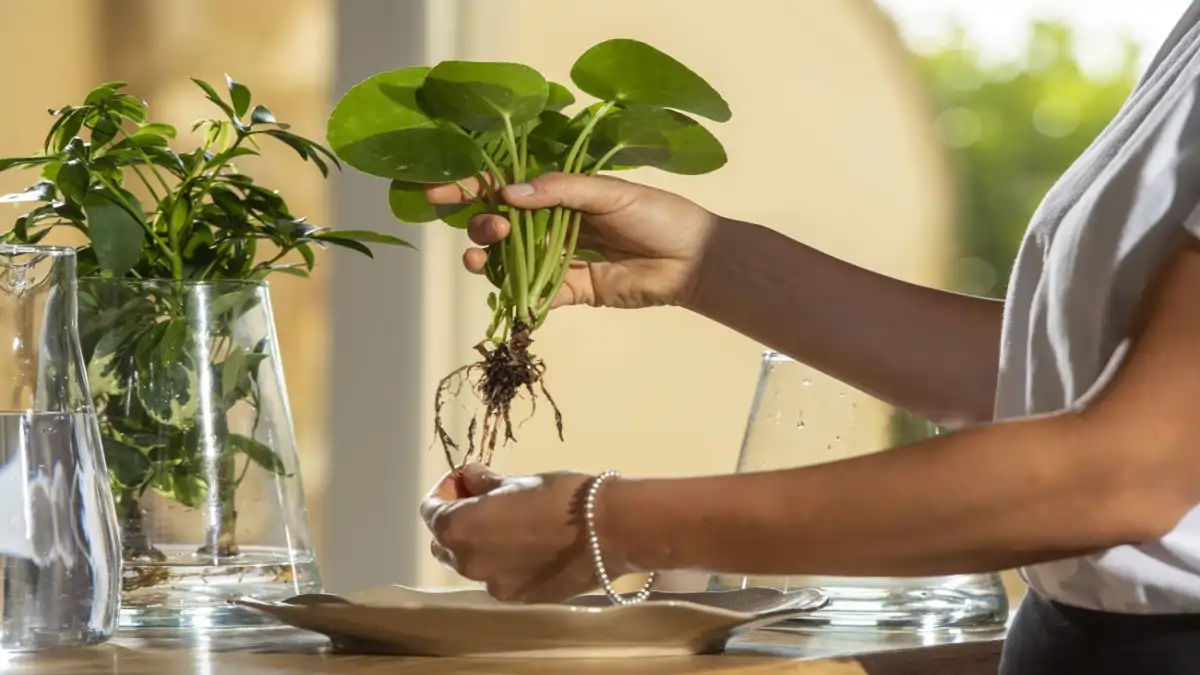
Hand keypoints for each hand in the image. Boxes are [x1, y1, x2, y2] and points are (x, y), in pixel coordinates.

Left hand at [420, 463, 620, 602]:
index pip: (430, 510)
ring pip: (470, 562)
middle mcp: (467, 562)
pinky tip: (527, 545)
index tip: (465, 479)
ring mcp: (492, 586)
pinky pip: (497, 577)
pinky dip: (501, 561)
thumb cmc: (559, 496)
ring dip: (477, 542)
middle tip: (482, 498)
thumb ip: (485, 483)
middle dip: (456, 519)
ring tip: (507, 523)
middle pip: (444, 541)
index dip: (445, 490)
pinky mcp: (517, 598)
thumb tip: (471, 477)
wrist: (607, 531)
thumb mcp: (517, 481)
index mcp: (460, 528)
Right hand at [425, 173, 718, 309]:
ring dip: (489, 257)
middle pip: (500, 222)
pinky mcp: (570, 291)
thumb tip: (509, 193)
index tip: (436, 191)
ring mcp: (558, 257)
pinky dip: (518, 293)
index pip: (506, 184)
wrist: (691, 260)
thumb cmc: (657, 215)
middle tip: (490, 229)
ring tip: (483, 259)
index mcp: (561, 191)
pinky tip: (509, 291)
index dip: (470, 186)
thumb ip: (560, 191)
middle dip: (481, 224)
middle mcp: (554, 222)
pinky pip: (534, 293)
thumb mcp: (610, 192)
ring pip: (510, 258)